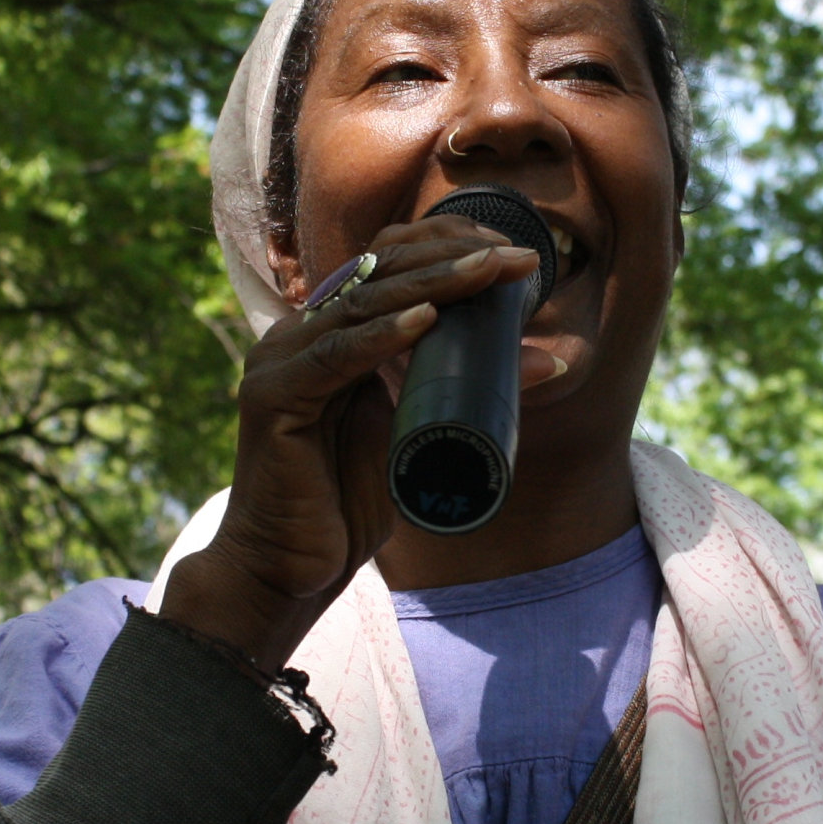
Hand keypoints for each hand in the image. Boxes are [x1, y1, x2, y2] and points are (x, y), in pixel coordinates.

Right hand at [160, 217, 553, 669]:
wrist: (288, 568)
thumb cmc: (346, 503)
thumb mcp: (417, 432)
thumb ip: (464, 390)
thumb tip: (550, 361)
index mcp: (331, 334)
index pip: (392, 273)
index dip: (451, 256)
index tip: (518, 257)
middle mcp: (301, 335)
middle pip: (382, 278)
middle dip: (453, 262)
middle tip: (519, 257)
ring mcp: (281, 360)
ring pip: (363, 306)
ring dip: (431, 286)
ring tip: (487, 271)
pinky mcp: (272, 398)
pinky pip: (334, 356)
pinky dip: (382, 337)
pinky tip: (426, 319)